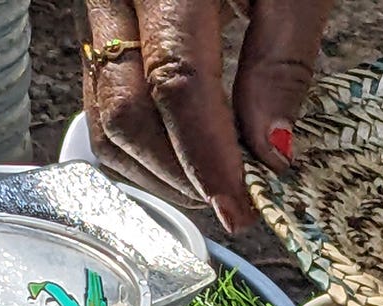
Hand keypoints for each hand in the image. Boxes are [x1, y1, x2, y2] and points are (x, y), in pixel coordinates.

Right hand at [78, 0, 335, 232]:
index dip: (208, 159)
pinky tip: (189, 159)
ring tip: (218, 185)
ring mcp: (99, 9)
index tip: (241, 210)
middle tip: (238, 203)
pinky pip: (103, 103)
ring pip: (104, 117)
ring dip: (160, 173)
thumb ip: (283, 63)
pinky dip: (144, 150)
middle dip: (183, 175)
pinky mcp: (101, 27)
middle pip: (127, 110)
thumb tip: (272, 151)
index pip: (177, 83)